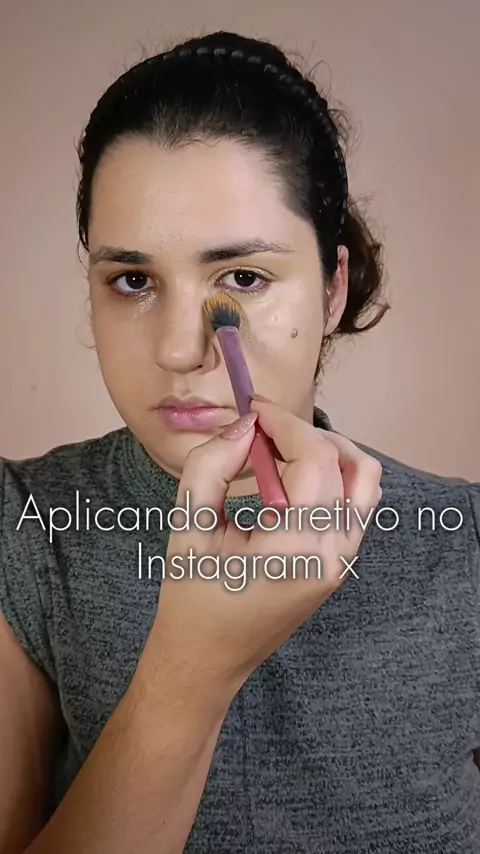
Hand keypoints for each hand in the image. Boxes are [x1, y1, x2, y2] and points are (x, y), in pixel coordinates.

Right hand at [153, 399, 381, 697]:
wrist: (206, 659)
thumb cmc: (190, 598)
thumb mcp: (188, 526)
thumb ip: (211, 465)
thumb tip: (246, 424)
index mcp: (297, 549)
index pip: (317, 459)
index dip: (286, 423)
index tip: (253, 409)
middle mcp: (334, 555)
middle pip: (346, 463)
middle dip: (303, 434)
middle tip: (259, 430)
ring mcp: (344, 562)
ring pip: (363, 482)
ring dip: (326, 452)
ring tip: (277, 452)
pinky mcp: (341, 564)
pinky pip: (356, 504)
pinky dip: (332, 477)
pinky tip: (289, 479)